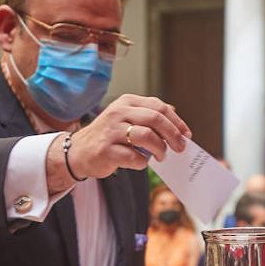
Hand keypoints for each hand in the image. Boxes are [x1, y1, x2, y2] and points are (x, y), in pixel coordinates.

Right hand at [47, 95, 191, 191]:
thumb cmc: (109, 136)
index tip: (186, 135)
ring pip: (147, 136)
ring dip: (159, 149)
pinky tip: (140, 163)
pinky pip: (134, 157)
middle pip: (155, 118)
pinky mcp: (106, 150)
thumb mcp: (126, 118)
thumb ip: (149, 115)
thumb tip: (175, 116)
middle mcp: (118, 113)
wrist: (78, 152)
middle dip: (173, 135)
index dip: (176, 122)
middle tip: (180, 148)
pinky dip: (142, 163)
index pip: (159, 106)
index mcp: (127, 102)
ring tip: (160, 156)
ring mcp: (111, 131)